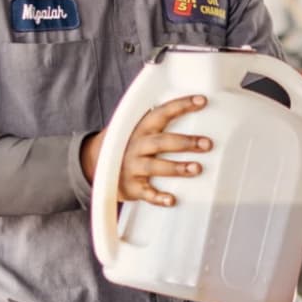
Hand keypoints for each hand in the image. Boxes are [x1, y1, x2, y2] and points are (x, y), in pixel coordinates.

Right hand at [81, 95, 211, 206]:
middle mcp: (136, 145)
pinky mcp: (132, 187)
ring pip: (155, 167)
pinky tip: (172, 200)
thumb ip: (159, 121)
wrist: (95, 165)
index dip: (181, 106)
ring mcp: (133, 167)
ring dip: (176, 168)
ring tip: (196, 168)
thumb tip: (197, 106)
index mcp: (141, 128)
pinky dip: (158, 197)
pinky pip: (146, 194)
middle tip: (207, 144)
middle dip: (185, 142)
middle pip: (161, 142)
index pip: (162, 113)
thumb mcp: (138, 129)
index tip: (202, 101)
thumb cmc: (129, 144)